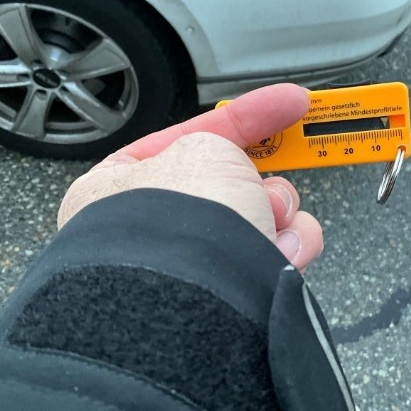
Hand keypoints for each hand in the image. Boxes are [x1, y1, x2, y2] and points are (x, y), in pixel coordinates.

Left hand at [58, 84, 322, 270]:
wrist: (187, 307)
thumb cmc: (172, 228)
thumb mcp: (203, 149)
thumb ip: (223, 143)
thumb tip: (238, 175)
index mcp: (120, 186)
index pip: (190, 135)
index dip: (247, 115)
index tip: (290, 103)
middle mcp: (153, 229)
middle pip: (230, 183)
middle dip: (265, 180)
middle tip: (277, 181)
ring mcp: (191, 266)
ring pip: (259, 220)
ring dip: (279, 215)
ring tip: (275, 222)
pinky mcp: (228, 296)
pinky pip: (270, 257)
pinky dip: (287, 250)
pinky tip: (283, 253)